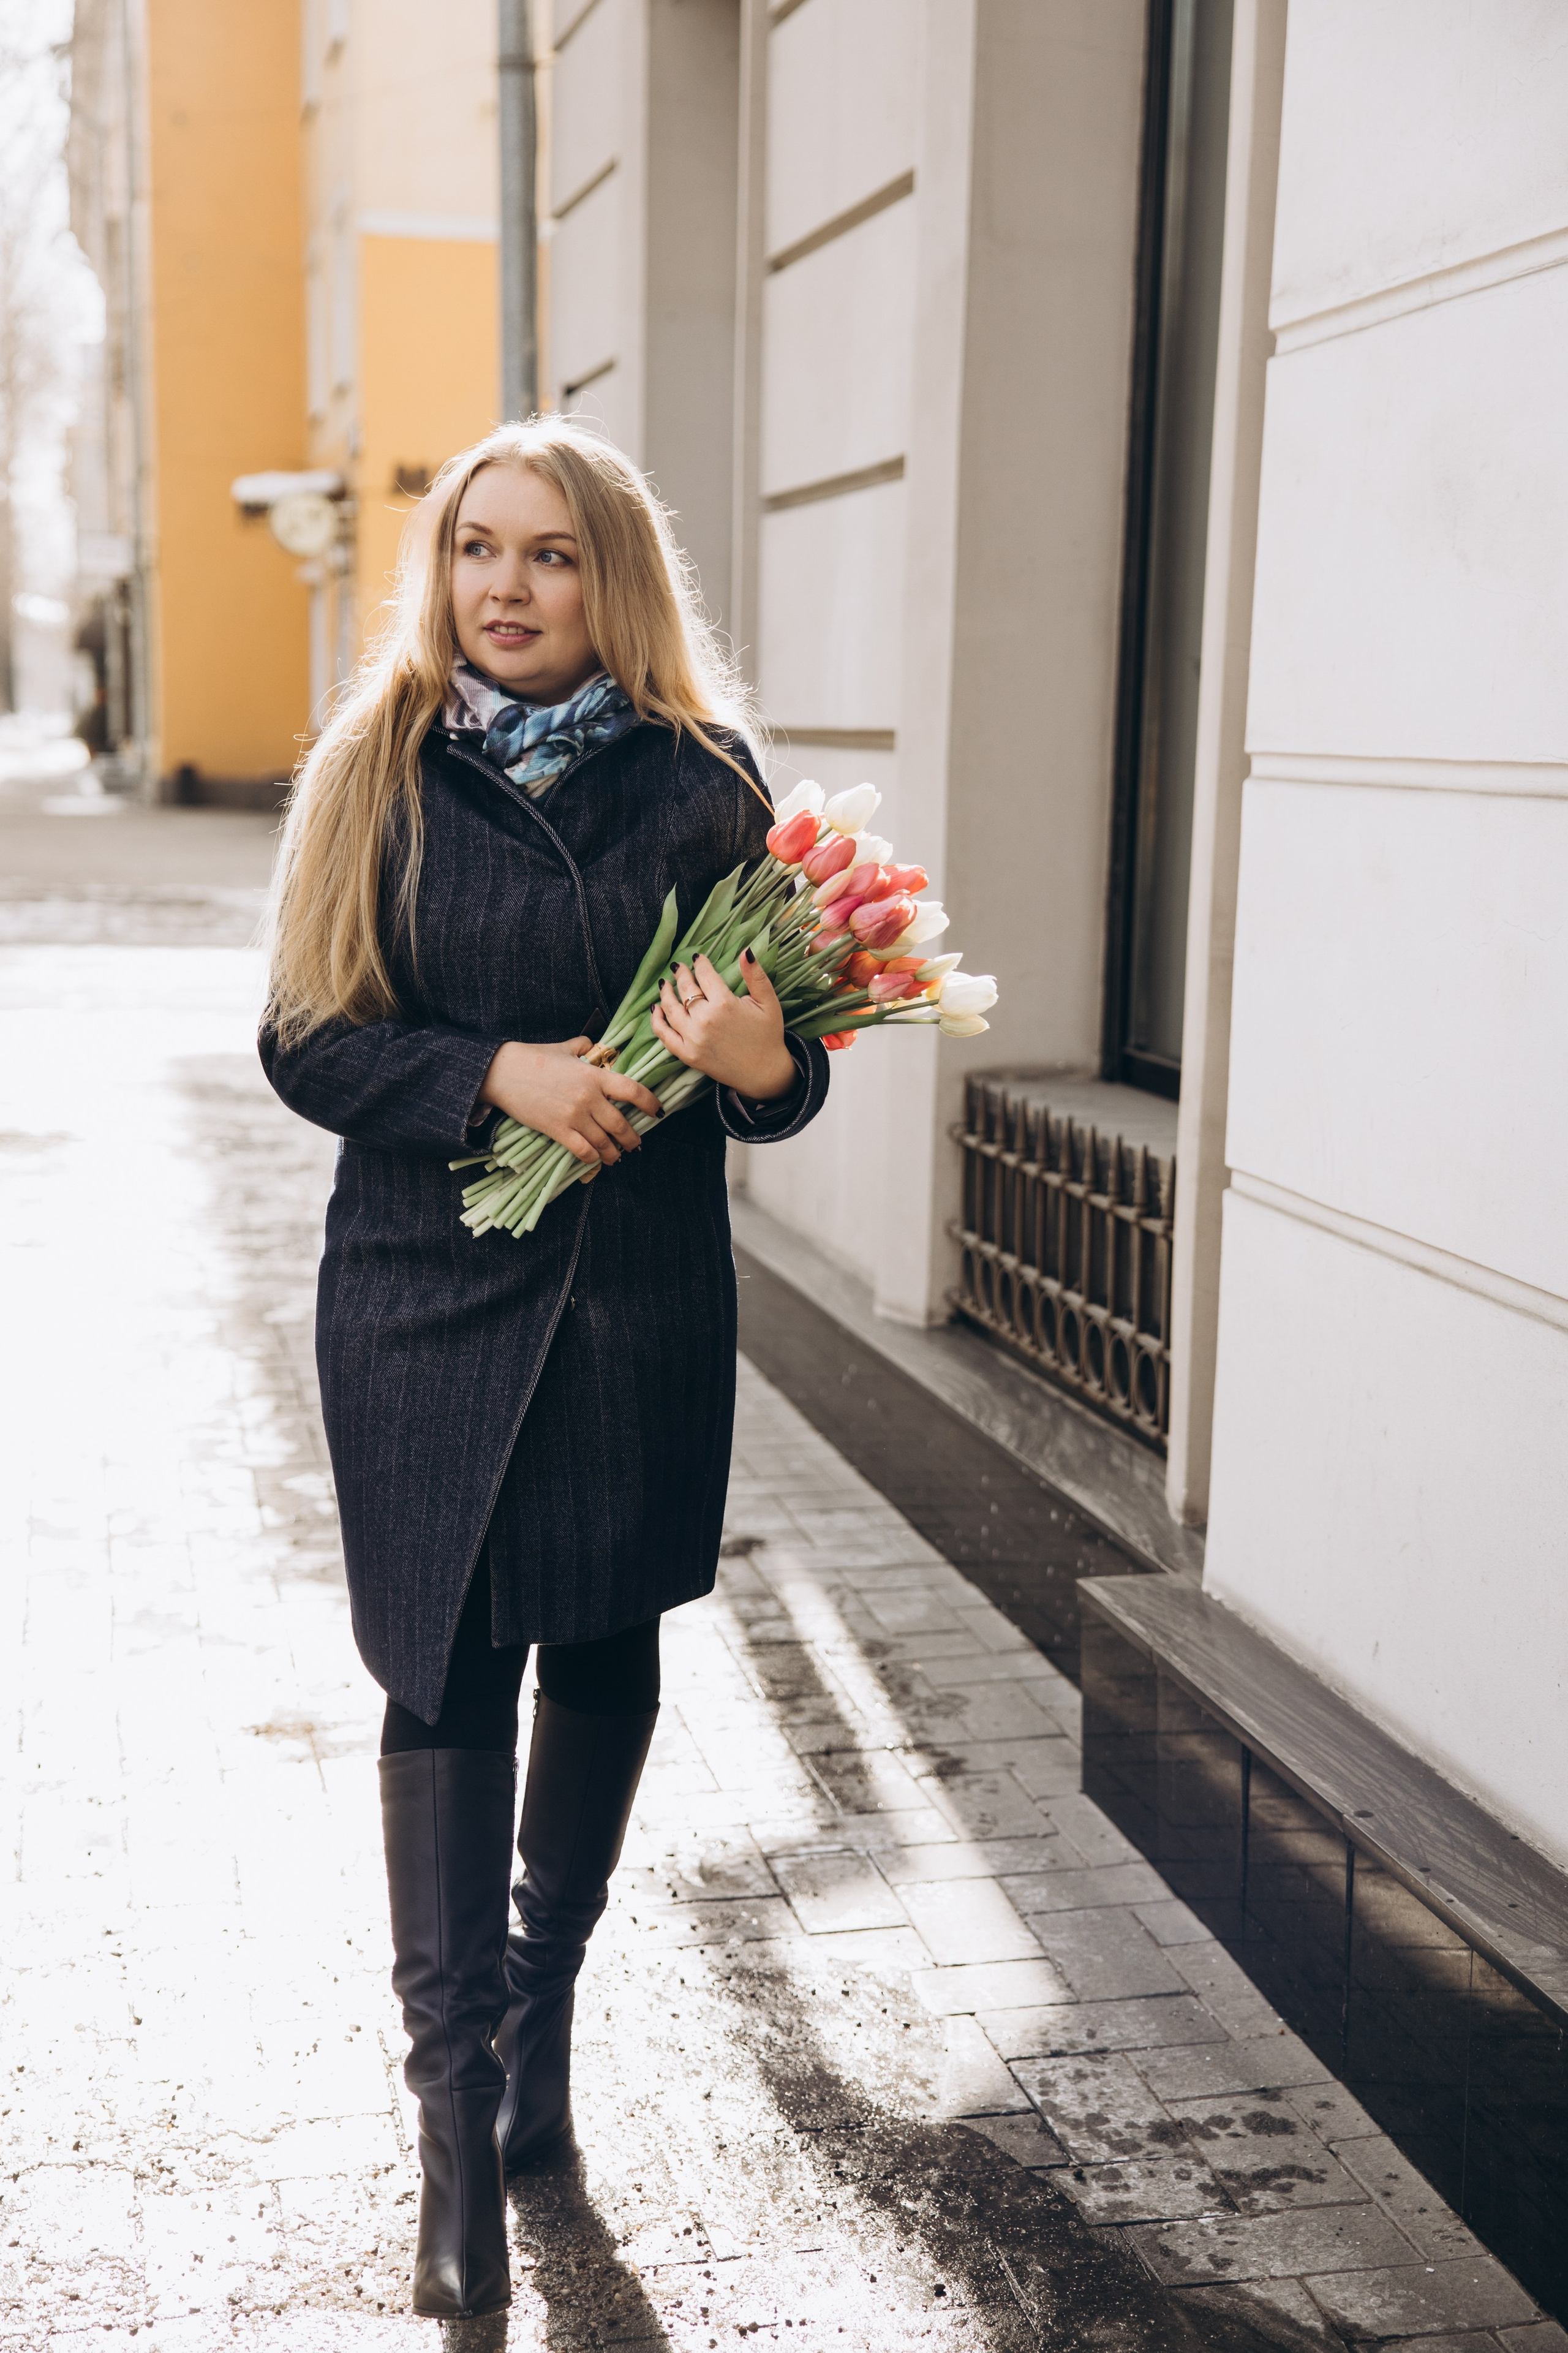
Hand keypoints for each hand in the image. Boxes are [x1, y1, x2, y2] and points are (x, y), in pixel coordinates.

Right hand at [478, 1036, 662, 1167]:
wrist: (502, 1072)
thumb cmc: (534, 1057)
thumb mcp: (565, 1047)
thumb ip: (585, 1048)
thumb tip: (595, 1047)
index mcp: (595, 1075)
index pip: (633, 1091)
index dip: (650, 1103)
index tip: (658, 1112)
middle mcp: (589, 1098)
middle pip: (622, 1124)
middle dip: (633, 1138)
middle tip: (636, 1144)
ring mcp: (574, 1116)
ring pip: (604, 1142)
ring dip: (614, 1153)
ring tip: (617, 1156)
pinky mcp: (558, 1130)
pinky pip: (583, 1151)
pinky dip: (592, 1159)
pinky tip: (596, 1160)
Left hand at [651, 951, 796, 1100]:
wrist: (764, 1073)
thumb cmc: (768, 1035)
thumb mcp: (768, 1002)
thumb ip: (756, 976)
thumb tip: (746, 950)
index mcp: (725, 1004)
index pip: (705, 975)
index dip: (700, 964)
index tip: (697, 958)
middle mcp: (705, 1020)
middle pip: (686, 989)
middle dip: (681, 974)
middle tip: (678, 967)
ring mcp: (694, 1038)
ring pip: (671, 1009)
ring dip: (665, 993)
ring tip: (665, 984)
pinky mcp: (688, 1055)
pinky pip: (665, 1036)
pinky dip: (657, 1021)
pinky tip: (655, 1009)